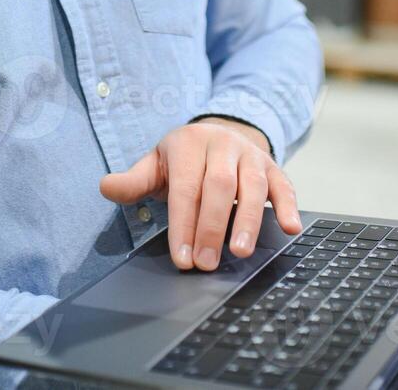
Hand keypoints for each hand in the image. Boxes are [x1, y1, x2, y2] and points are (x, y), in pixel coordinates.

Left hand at [99, 118, 302, 270]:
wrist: (218, 134)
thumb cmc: (183, 159)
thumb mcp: (156, 164)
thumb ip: (134, 181)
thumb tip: (106, 187)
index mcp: (189, 144)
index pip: (186, 188)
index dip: (184, 224)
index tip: (183, 257)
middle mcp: (222, 145)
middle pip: (220, 187)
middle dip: (212, 227)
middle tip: (206, 263)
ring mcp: (250, 155)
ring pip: (253, 186)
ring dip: (249, 220)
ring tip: (240, 251)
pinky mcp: (273, 166)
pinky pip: (284, 185)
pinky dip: (290, 206)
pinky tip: (291, 228)